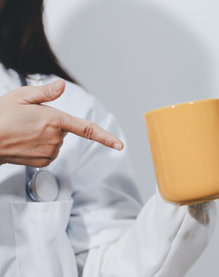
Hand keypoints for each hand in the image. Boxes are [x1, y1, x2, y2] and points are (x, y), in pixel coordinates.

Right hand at [0, 80, 122, 166]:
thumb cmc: (1, 117)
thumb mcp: (22, 96)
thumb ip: (45, 92)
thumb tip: (62, 85)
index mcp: (55, 120)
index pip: (87, 129)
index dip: (106, 138)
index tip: (120, 145)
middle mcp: (56, 138)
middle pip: (64, 129)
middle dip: (52, 123)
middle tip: (29, 120)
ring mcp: (50, 151)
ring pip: (57, 140)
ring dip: (46, 135)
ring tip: (24, 130)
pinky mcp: (44, 161)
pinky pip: (50, 151)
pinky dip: (41, 146)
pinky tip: (26, 141)